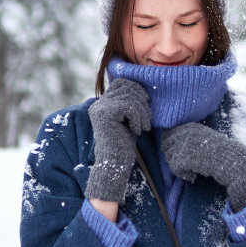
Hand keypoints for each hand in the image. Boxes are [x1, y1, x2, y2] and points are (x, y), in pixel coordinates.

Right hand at [85, 78, 150, 203]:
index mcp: (102, 104)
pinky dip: (138, 119)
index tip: (145, 103)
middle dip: (142, 102)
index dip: (136, 89)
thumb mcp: (127, 120)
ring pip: (130, 97)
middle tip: (147, 120)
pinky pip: (129, 107)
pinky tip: (137, 131)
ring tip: (144, 127)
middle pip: (127, 88)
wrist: (115, 164)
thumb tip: (141, 88)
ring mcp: (100, 108)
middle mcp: (98, 104)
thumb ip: (129, 104)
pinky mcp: (105, 114)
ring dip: (142, 112)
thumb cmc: (123, 144)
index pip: (121, 83)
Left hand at [162, 122, 245, 211]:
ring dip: (178, 167)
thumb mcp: (204, 141)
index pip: (167, 134)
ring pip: (169, 157)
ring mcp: (186, 143)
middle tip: (188, 165)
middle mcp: (187, 131)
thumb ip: (187, 139)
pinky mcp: (187, 156)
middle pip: (165, 145)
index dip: (173, 148)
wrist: (236, 164)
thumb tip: (165, 141)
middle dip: (173, 157)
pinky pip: (174, 167)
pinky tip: (194, 177)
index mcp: (191, 126)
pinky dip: (183, 175)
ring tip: (193, 170)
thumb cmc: (221, 155)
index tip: (187, 157)